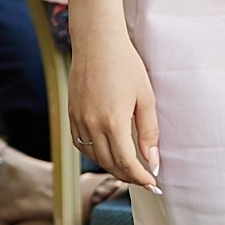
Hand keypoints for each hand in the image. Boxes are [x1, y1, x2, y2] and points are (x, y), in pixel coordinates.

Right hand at [67, 33, 159, 189]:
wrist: (97, 42)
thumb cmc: (125, 65)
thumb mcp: (145, 97)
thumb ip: (149, 132)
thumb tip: (153, 161)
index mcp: (112, 122)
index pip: (126, 163)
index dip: (140, 176)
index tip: (152, 183)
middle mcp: (91, 125)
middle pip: (110, 164)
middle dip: (128, 176)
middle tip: (144, 178)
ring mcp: (78, 120)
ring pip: (94, 157)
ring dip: (112, 167)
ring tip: (129, 168)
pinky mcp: (71, 114)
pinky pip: (81, 144)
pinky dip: (95, 154)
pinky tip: (107, 152)